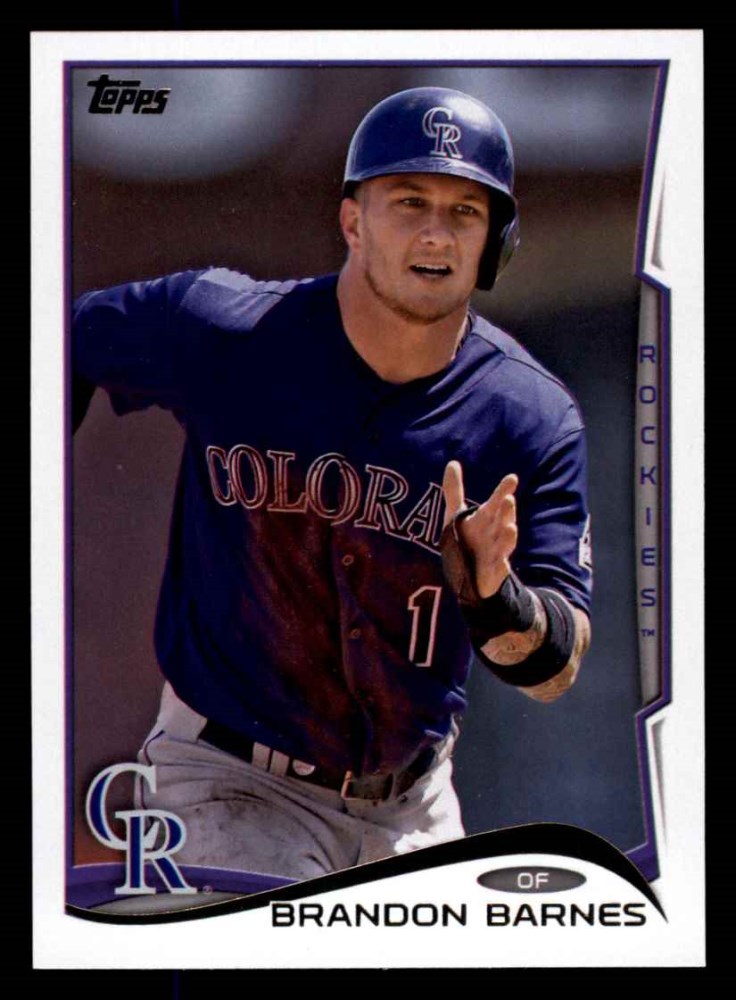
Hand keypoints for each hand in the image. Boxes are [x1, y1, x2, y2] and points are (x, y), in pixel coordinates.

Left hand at [442, 461, 518, 598]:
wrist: (470, 573)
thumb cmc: (467, 539)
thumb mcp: (456, 514)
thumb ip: (454, 490)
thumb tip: (452, 462)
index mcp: (487, 518)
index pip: (497, 501)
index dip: (504, 490)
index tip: (512, 478)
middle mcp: (495, 533)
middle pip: (503, 520)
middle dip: (507, 511)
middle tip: (509, 500)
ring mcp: (496, 553)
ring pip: (505, 544)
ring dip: (508, 537)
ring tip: (511, 528)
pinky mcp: (493, 572)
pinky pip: (499, 570)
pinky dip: (501, 568)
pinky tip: (503, 564)